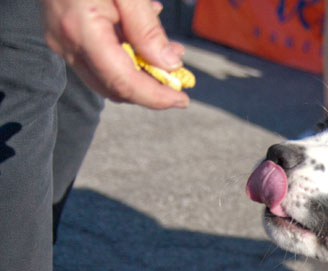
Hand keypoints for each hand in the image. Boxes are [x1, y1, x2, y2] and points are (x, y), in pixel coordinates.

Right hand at [40, 0, 189, 108]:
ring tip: (168, 54)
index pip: (123, 83)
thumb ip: (147, 29)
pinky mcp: (61, 34)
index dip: (156, 98)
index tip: (183, 100)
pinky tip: (143, 38)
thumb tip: (169, 65)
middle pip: (113, 88)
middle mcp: (66, 43)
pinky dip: (124, 58)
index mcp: (81, 31)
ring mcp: (60, 40)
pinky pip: (96, 58)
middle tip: (179, 79)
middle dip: (149, 90)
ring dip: (139, 74)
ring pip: (105, 77)